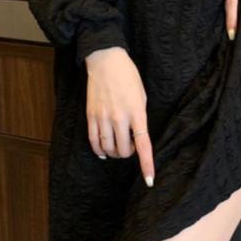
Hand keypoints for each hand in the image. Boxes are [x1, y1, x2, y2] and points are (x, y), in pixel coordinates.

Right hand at [85, 46, 154, 186]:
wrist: (106, 61)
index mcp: (137, 112)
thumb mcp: (141, 95)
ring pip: (108, 148)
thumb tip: (137, 136)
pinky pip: (94, 141)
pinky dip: (99, 149)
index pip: (143, 145)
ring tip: (117, 147)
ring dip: (114, 153)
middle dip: (127, 154)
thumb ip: (140, 116)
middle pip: (123, 150)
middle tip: (129, 147)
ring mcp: (103, 117)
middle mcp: (119, 117)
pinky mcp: (91, 115)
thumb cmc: (128, 76)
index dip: (146, 164)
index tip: (149, 180)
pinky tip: (103, 150)